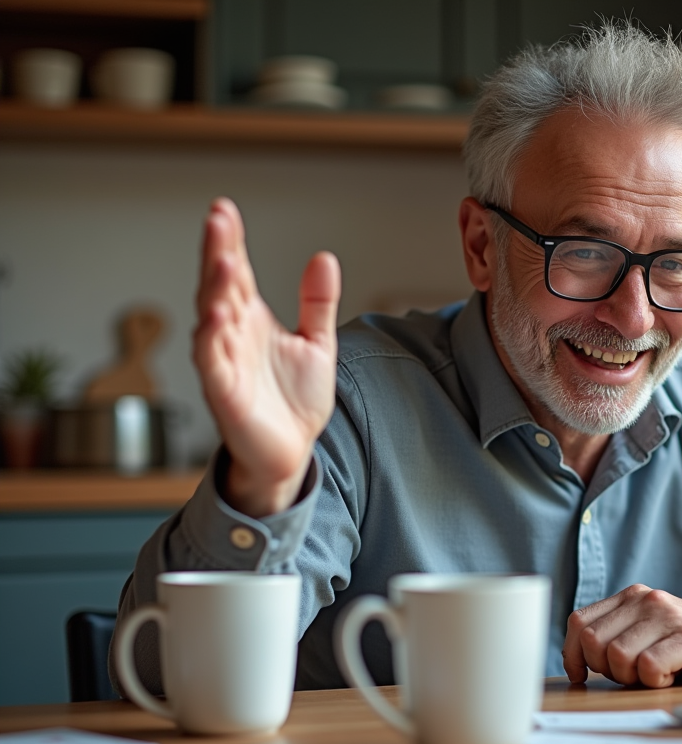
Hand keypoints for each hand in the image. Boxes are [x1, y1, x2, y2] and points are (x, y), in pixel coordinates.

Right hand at [192, 198, 340, 516]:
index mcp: (251, 319)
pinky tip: (217, 316)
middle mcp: (232, 334)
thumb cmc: (295, 400)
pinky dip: (212, 338)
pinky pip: (211, 360)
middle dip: (217, 252)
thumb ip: (318, 303)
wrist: (292, 453)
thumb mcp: (317, 344)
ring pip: (211, 317)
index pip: (238, 271)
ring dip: (215, 289)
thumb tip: (324, 257)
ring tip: (225, 260)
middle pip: (219, 285)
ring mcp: (223, 361)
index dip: (230, 240)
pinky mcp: (222, 392)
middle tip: (217, 219)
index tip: (224, 208)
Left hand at [561, 584, 681, 687]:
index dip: (572, 653)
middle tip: (633, 674)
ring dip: (633, 677)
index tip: (581, 675)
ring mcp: (669, 617)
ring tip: (657, 674)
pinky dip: (656, 681)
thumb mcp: (650, 629)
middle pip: (593, 642)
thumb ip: (618, 633)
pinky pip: (650, 667)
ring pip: (618, 656)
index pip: (579, 621)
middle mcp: (648, 600)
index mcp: (632, 596)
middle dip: (606, 669)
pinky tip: (672, 676)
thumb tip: (577, 658)